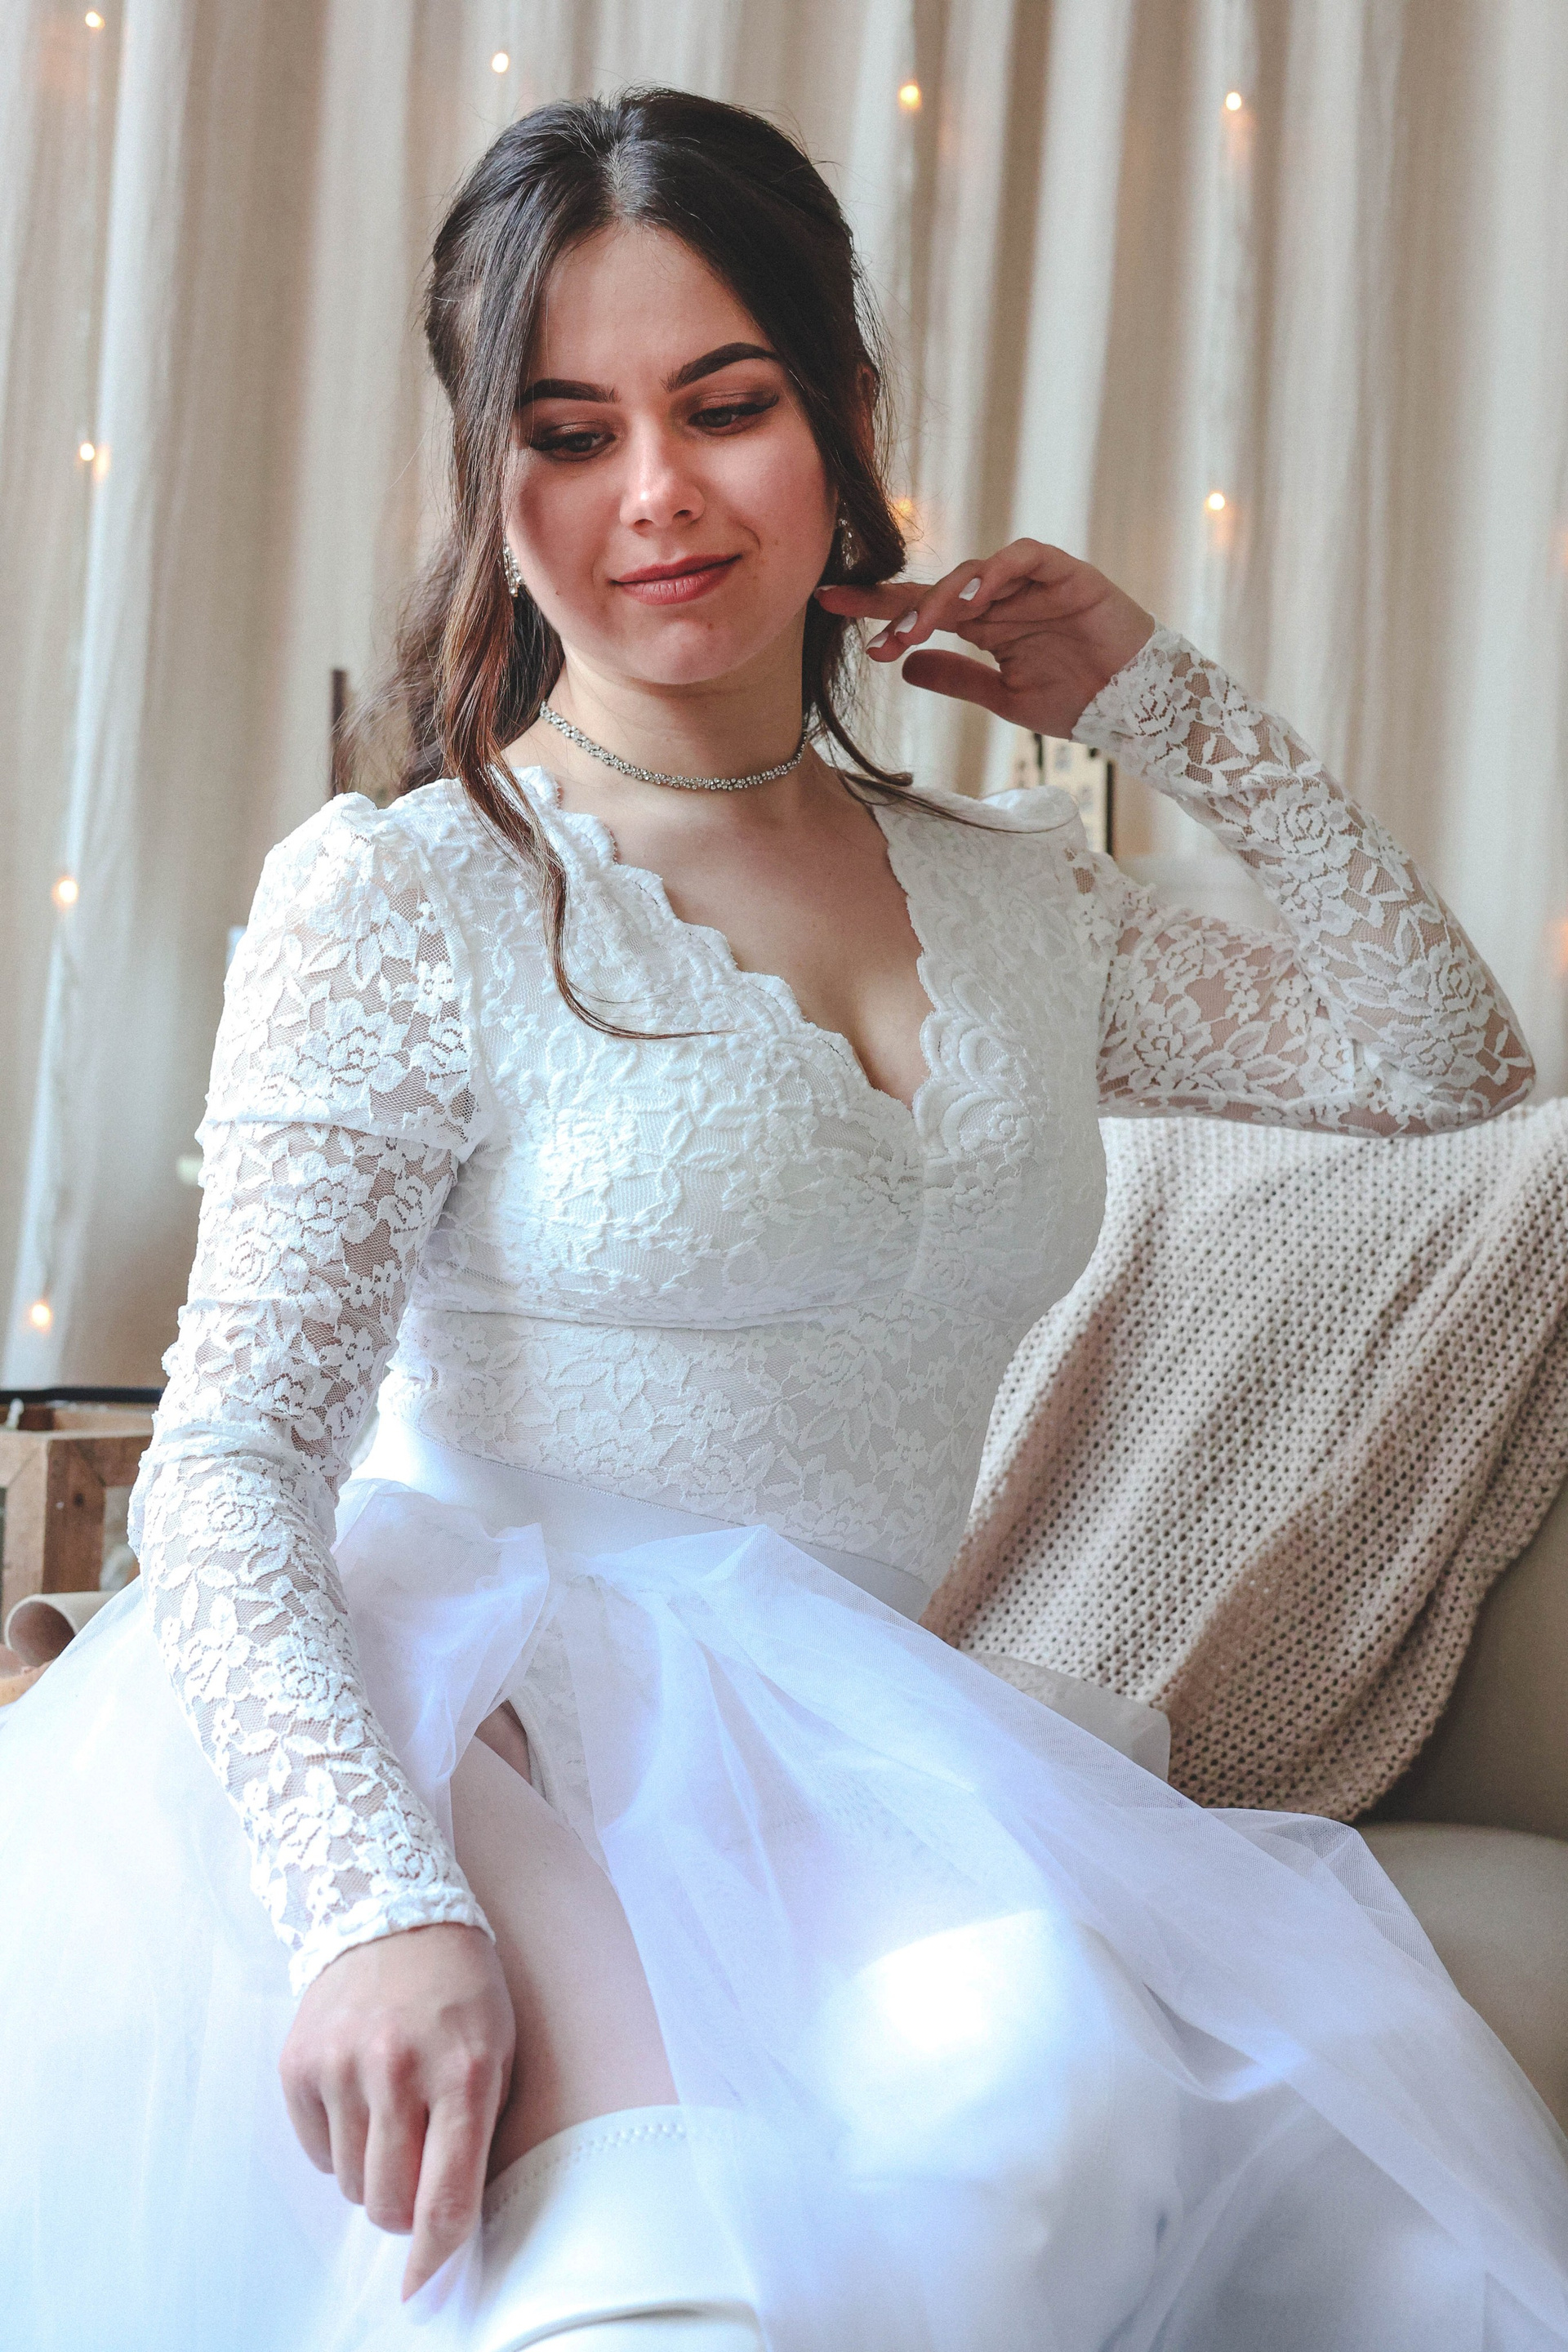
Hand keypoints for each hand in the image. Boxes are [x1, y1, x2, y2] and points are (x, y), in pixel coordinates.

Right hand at [280, 1922, 514, 2300]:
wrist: (392, 1909)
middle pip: (388, 2204)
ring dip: (372, 2170)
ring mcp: (342, 2065)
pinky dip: (338, 2141)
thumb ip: (480, 2133)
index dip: (433, 2257)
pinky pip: (316, 2150)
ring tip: (391, 2113)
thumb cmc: (461, 1988)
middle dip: (403, 2207)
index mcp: (466, 2071)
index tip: (422, 2283)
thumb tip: (452, 2221)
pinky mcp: (299, 2063)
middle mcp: (400, 2071)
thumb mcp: (500, 2049)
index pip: (445, 2199)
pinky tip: (358, 2093)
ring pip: (349, 2184)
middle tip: (416, 2168)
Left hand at [817, 539, 1154, 740]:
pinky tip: (971, 597)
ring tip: (914, 629)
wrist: (1138, 708)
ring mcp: (1033, 583)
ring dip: (940, 598)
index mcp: (986, 624)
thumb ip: (958, 679)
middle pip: (938, 587)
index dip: (877, 606)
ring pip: (974, 572)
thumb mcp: (1003, 698)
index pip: (922, 608)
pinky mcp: (1066, 574)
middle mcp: (1003, 597)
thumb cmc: (1078, 700)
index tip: (828, 605)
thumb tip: (906, 668)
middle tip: (863, 626)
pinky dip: (996, 572)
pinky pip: (1024, 558)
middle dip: (895, 604)